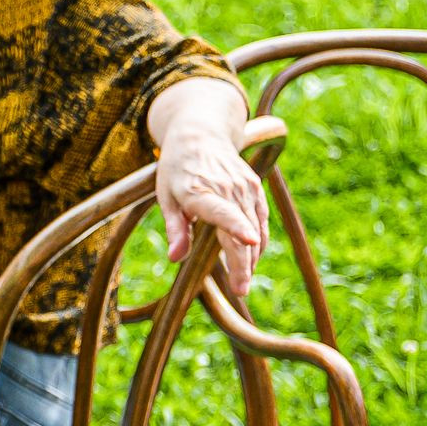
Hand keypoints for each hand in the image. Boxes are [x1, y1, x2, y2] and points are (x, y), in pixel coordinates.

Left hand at [154, 130, 267, 297]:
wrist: (200, 136)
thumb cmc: (177, 169)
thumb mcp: (166, 197)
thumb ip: (175, 228)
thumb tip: (176, 258)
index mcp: (199, 192)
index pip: (222, 212)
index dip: (236, 227)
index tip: (249, 241)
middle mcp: (227, 190)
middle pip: (242, 232)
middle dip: (243, 264)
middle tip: (240, 290)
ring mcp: (245, 188)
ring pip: (255, 230)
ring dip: (251, 257)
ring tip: (242, 281)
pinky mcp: (255, 188)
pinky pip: (261, 220)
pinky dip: (258, 241)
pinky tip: (250, 258)